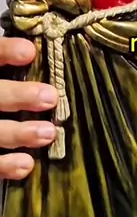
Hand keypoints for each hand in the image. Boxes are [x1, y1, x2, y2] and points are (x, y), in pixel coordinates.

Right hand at [0, 36, 57, 178]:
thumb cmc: (2, 90)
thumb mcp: (0, 69)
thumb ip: (9, 59)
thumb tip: (40, 52)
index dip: (6, 51)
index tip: (29, 52)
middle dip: (18, 96)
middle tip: (51, 98)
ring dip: (19, 133)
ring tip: (48, 133)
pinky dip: (5, 165)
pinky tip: (26, 164)